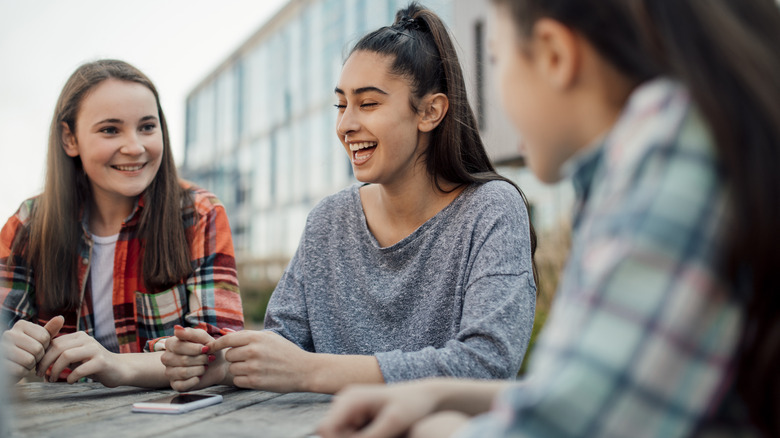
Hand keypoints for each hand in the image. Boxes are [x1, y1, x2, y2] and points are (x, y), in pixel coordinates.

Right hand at [1, 316, 63, 381]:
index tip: (36, 347)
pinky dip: (22, 372)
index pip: (44, 337)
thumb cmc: (26, 351)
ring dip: (30, 365)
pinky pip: (20, 370)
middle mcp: (9, 334)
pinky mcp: (1, 363)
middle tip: (30, 356)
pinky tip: (18, 368)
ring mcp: (3, 348)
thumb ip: (49, 330)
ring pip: (29, 360)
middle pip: (38, 349)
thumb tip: (61, 318)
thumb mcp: (38, 339)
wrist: (9, 366)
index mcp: (21, 325)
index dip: (45, 346)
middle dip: (38, 357)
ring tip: (23, 362)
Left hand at [37, 330, 125, 385]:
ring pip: (67, 356)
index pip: (54, 342)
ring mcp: (95, 349)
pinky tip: (71, 381)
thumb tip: (39, 362)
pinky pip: (80, 369)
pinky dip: (71, 377)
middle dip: (45, 363)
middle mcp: (87, 339)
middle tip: (41, 375)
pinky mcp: (101, 362)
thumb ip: (63, 354)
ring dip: (56, 370)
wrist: (119, 369)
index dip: (43, 356)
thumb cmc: (94, 364)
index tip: (38, 369)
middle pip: (58, 348)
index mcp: (79, 336)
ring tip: (53, 380)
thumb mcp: (77, 356)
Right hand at [161, 325, 227, 391]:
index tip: (206, 348)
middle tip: (208, 358)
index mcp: (171, 344)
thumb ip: (191, 333)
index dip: (195, 349)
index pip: (178, 346)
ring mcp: (169, 372)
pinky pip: (182, 385)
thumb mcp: (203, 337)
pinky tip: (199, 377)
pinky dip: (194, 381)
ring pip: (183, 373)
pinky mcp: (175, 384)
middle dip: (200, 359)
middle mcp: (167, 357)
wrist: (218, 364)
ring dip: (199, 369)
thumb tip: (177, 328)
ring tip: (205, 366)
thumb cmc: (208, 348)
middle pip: (182, 360)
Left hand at [208, 330, 312, 391]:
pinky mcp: (255, 382)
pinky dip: (243, 380)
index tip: (209, 348)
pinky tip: (255, 376)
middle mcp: (253, 351)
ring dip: (239, 370)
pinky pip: (237, 381)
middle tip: (248, 359)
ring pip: (232, 369)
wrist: (304, 369)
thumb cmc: (286, 352)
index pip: (227, 339)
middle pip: (228, 355)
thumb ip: (247, 336)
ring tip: (255, 368)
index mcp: (256, 337)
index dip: (215, 344)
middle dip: (235, 358)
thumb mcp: (269, 337)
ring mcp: (254, 367)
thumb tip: (224, 333)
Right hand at [317, 381, 442, 437]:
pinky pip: (348, 434)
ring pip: (339, 435)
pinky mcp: (354, 415)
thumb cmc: (412, 406)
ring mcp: (348, 407)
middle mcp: (345, 401)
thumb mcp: (392, 424)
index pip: (326, 429)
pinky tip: (380, 434)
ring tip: (382, 435)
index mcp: (351, 399)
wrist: (425, 397)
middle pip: (330, 434)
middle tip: (378, 436)